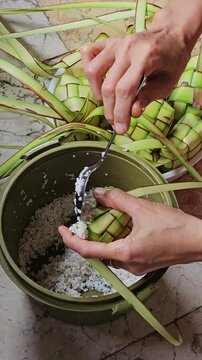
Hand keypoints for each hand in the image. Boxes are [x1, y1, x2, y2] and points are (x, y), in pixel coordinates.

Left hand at [59, 188, 201, 274]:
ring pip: (113, 251)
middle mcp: (128, 264)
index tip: (62, 230)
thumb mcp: (143, 208)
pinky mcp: (145, 264)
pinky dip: (120, 240)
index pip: (87, 251)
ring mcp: (137, 267)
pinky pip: (125, 253)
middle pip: (99, 251)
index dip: (70, 240)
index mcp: (124, 253)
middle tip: (93, 216)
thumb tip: (99, 193)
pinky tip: (129, 226)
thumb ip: (117, 200)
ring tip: (114, 218)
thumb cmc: (175, 228)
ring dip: (108, 236)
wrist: (199, 241)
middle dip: (93, 233)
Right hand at [81, 0, 201, 134]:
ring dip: (97, 93)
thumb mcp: (167, 83)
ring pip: (93, 71)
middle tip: (116, 123)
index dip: (120, 113)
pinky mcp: (108, 42)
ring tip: (108, 102)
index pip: (125, 90)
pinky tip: (98, 82)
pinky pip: (88, 54)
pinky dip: (89, 70)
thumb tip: (132, 114)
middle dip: (110, 110)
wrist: (170, 35)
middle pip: (109, 86)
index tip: (120, 129)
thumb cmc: (171, 61)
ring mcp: (116, 43)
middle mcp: (128, 48)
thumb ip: (147, 97)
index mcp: (146, 57)